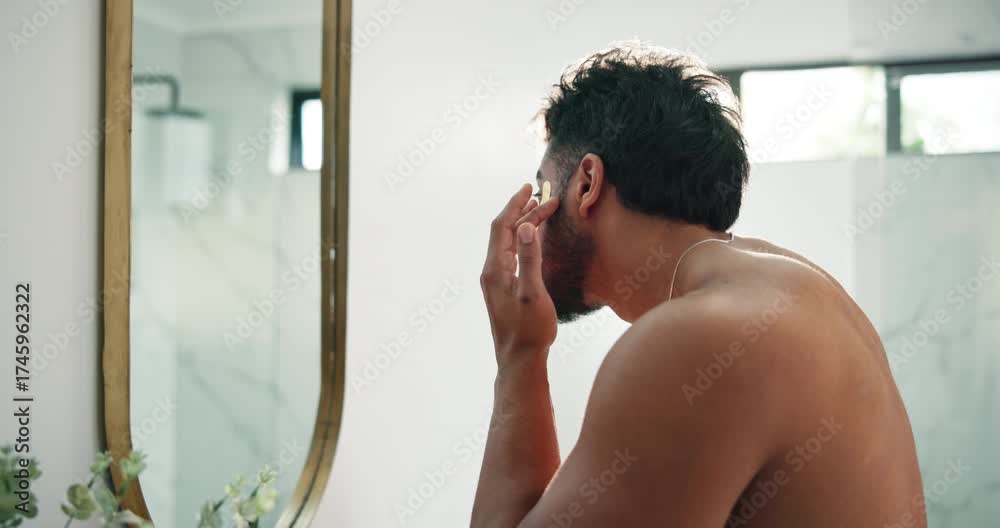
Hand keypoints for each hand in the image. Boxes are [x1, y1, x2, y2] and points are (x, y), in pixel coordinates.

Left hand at [480, 184, 560, 360]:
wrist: (519, 359)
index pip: (503, 226)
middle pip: (506, 231)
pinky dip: (525, 241)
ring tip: (543, 211)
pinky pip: (513, 255)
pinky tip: (536, 239)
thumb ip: (529, 259)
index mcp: (495, 269)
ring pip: (510, 243)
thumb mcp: (532, 293)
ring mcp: (498, 280)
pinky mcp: (505, 289)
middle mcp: (492, 271)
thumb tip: (527, 227)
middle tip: (546, 198)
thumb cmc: (528, 329)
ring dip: (525, 225)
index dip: (515, 205)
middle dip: (524, 212)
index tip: (530, 188)